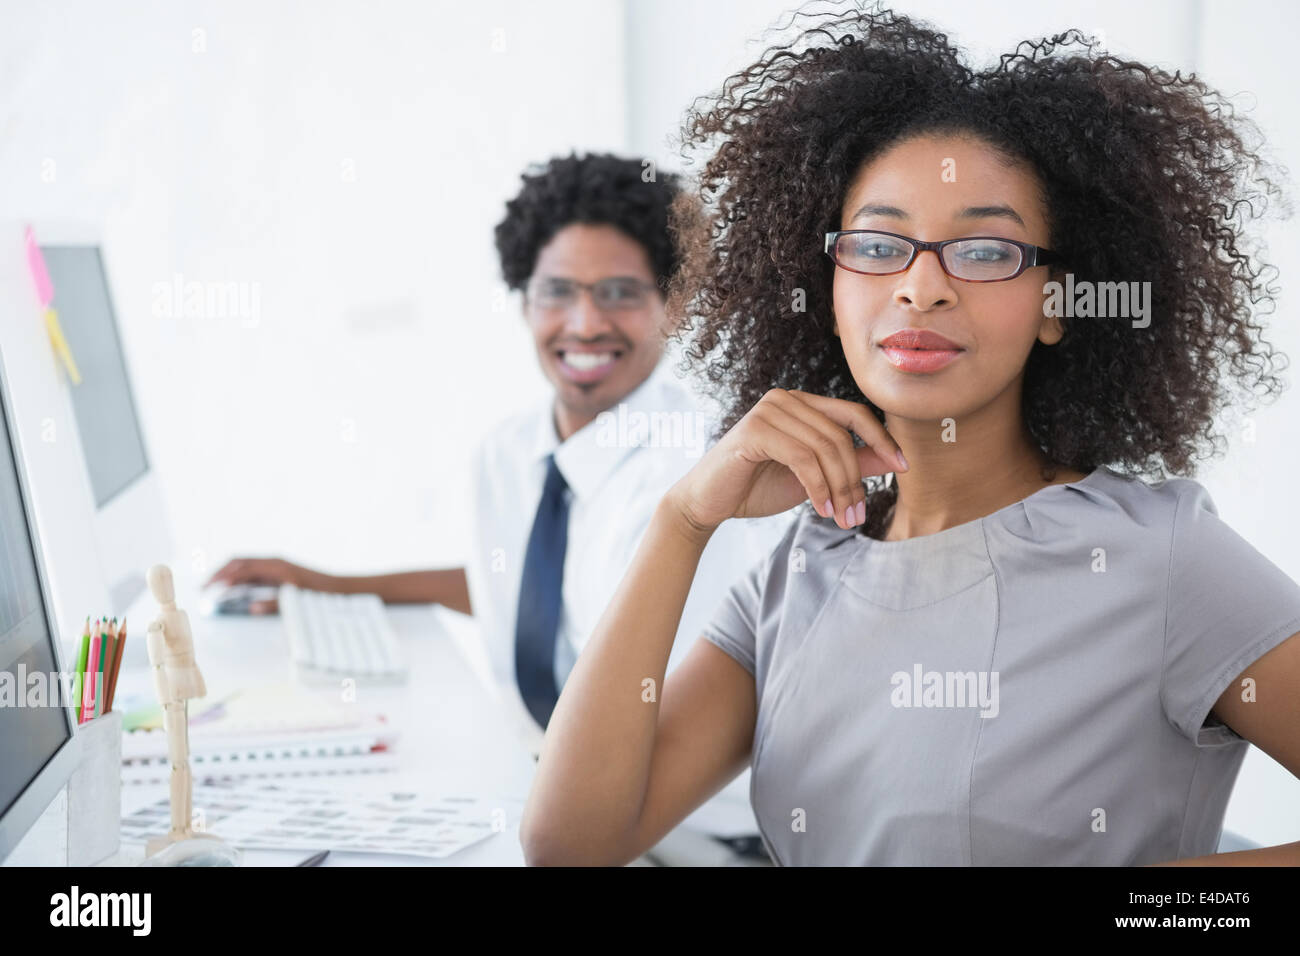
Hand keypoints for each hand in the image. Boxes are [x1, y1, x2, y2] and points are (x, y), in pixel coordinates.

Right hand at [204, 558, 327, 613]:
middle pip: (238, 563)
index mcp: (274, 565)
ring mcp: (273, 566)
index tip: (211, 588)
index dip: (225, 577)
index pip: (243, 568)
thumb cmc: (317, 592)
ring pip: (243, 566)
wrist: (335, 587)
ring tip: (212, 588)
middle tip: (204, 588)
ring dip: (227, 575)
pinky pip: (251, 572)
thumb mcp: (294, 599)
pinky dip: (238, 579)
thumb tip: (251, 608)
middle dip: (220, 574)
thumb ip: (272, 604)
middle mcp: (272, 562)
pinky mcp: (275, 572)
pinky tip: (231, 590)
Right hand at [667, 388, 905, 535]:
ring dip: (839, 488)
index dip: (881, 438)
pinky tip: (821, 510)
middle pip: (841, 435)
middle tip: (858, 515)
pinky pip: (803, 458)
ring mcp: (768, 410)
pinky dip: (818, 487)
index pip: (853, 413)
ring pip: (825, 448)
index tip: (904, 466)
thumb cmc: (757, 487)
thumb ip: (849, 463)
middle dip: (855, 479)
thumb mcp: (814, 477)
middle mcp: (785, 399)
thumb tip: (893, 459)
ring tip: (842, 518)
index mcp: (800, 403)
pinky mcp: (755, 429)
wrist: (708, 503)